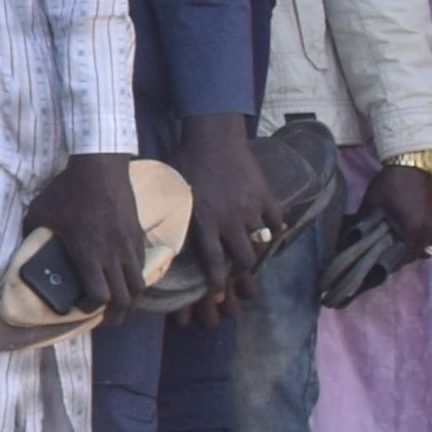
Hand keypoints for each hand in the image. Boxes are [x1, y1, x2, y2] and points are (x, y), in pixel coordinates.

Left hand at [21, 152, 147, 323]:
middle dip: (116, 315)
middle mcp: (112, 254)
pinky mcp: (138, 234)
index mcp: (87, 253)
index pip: (99, 297)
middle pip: (124, 299)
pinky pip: (143, 265)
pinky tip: (127, 278)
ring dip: (131, 299)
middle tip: (107, 320)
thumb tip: (20, 248)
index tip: (82, 308)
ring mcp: (129, 244)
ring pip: (139, 285)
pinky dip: (137, 278)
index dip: (91, 309)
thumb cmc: (66, 189)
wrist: (99, 165)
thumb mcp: (40, 212)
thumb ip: (31, 234)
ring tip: (122, 305)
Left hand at [177, 109, 277, 309]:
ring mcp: (251, 207)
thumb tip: (154, 240)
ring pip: (261, 243)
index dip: (217, 283)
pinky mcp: (266, 195)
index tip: (220, 297)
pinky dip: (275, 229)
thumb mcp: (172, 191)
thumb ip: (170, 216)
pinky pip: (277, 221)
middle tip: (243, 283)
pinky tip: (270, 234)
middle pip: (243, 258)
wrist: (213, 135)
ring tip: (254, 261)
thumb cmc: (186, 161)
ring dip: (258, 253)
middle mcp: (230, 218)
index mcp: (205, 220)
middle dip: (243, 274)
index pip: (213, 261)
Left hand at [370, 154, 431, 259]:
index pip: (403, 258)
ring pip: (431, 246)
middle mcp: (431, 230)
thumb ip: (364, 226)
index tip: (384, 261)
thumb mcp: (372, 204)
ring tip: (408, 239)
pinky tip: (422, 231)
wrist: (412, 162)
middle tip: (394, 249)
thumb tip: (350, 240)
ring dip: (420, 246)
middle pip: (418, 254)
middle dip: (405, 254)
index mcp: (412, 230)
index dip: (392, 262)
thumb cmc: (389, 183)